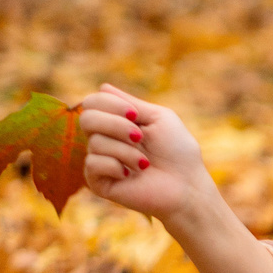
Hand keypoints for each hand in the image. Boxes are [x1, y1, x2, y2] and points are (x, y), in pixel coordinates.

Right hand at [79, 85, 211, 222]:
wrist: (186, 186)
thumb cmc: (178, 151)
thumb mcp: (158, 118)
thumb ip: (130, 103)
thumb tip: (103, 87)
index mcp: (116, 122)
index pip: (92, 102)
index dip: (111, 104)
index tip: (136, 115)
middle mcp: (104, 139)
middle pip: (86, 118)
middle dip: (116, 125)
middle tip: (140, 137)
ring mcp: (99, 161)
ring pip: (95, 142)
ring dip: (127, 151)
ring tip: (145, 163)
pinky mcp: (97, 182)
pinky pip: (93, 163)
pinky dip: (117, 166)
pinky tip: (131, 175)